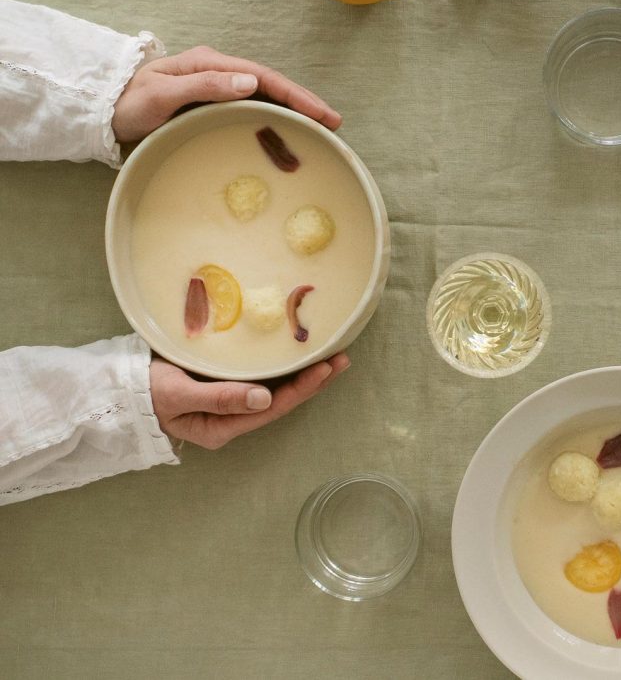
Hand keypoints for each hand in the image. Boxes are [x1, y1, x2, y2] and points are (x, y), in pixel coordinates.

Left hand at [112, 46, 341, 143]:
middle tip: (334, 123)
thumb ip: (205, 85)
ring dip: (293, 110)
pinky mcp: (212, 101)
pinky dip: (274, 115)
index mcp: (210, 63)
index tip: (322, 113)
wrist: (101, 110)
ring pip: (264, 95)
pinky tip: (287, 128)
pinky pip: (251, 106)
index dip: (296, 95)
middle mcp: (218, 70)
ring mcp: (216, 85)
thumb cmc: (128, 103)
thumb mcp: (163, 94)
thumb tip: (251, 81)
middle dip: (305, 102)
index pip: (264, 77)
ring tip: (320, 127)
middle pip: (271, 85)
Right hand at [149, 353, 349, 449]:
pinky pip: (261, 379)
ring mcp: (229, 403)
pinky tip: (298, 355)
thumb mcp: (179, 394)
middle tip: (342, 360)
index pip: (273, 408)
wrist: (116, 387)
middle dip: (313, 382)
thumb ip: (220, 397)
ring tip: (331, 357)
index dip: (302, 388)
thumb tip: (265, 399)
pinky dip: (283, 367)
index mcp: (223, 427)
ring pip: (275, 389)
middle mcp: (232, 418)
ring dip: (303, 374)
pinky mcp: (224, 386)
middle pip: (281, 400)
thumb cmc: (143, 391)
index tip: (327, 369)